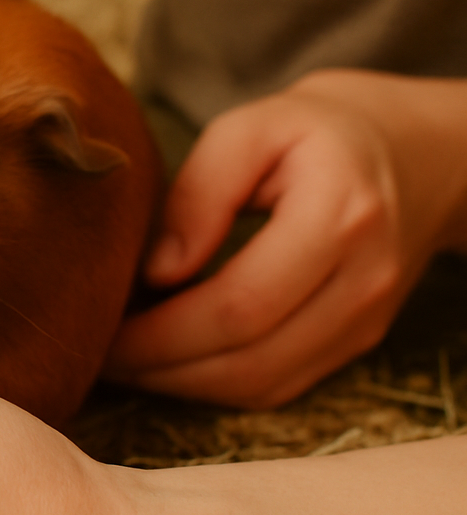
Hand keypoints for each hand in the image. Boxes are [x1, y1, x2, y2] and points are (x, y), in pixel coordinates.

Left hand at [106, 71, 466, 408]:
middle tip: (98, 355)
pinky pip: (280, 386)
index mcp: (339, 219)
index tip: (103, 330)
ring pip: (262, 385)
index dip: (161, 333)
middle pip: (248, 360)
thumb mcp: (250, 128)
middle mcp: (364, 281)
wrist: (416, 151)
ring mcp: (367, 320)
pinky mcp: (358, 341)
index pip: (240, 305)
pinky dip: (217, 384)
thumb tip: (158, 272)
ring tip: (126, 361)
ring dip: (183, 385)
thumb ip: (200, 193)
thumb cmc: (315, 130)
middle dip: (161, 368)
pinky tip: (172, 360)